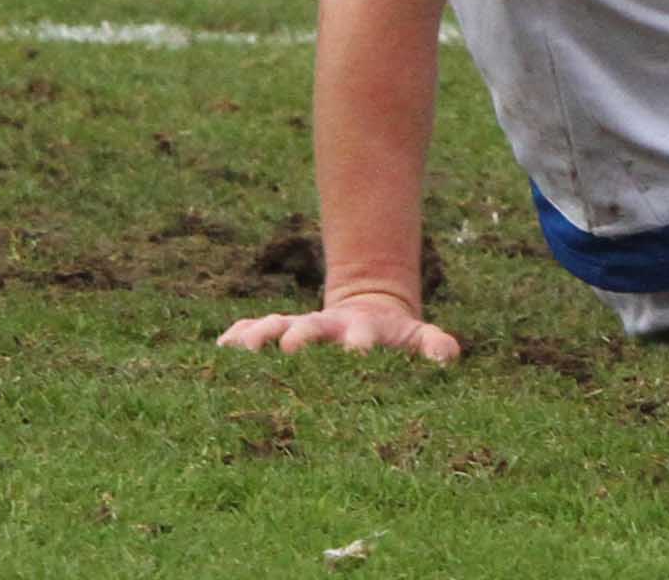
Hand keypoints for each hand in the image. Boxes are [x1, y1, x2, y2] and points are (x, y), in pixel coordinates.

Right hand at [218, 288, 459, 364]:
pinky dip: (236, 337)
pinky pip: (252, 330)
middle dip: (301, 335)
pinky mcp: (278, 332)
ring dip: (260, 335)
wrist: (367, 311)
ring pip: (276, 326)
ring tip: (241, 346)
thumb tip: (448, 356)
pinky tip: (219, 347)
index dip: (361, 344)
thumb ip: (433, 344)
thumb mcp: (415, 337)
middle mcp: (326, 327)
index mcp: (361, 331)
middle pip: (312, 328)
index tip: (358, 350)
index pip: (361, 337)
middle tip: (289, 346)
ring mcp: (299, 327)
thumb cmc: (393, 338)